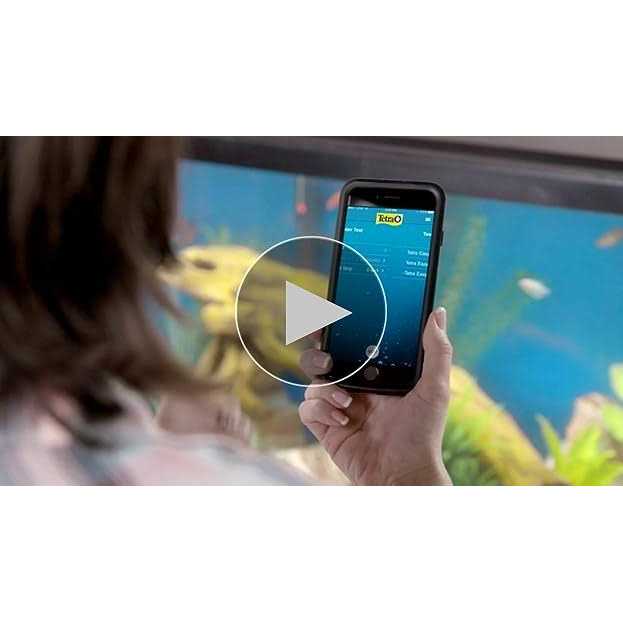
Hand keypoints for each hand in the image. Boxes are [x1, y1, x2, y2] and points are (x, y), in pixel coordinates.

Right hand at [298, 308, 451, 484]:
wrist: (404, 475)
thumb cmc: (423, 434)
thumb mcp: (435, 388)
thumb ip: (436, 350)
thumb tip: (437, 312)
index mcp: (376, 374)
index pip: (352, 344)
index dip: (338, 329)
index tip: (331, 315)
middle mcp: (355, 388)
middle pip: (325, 358)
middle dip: (319, 350)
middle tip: (323, 347)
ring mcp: (338, 407)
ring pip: (313, 381)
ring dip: (325, 387)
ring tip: (347, 402)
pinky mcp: (326, 428)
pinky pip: (307, 408)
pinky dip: (320, 410)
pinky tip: (343, 420)